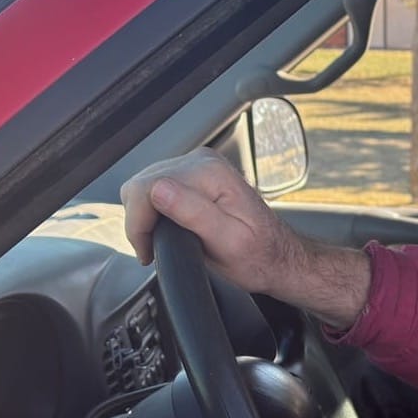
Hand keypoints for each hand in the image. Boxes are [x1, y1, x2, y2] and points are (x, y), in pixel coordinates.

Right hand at [120, 149, 370, 324]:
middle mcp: (202, 162)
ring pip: (143, 185)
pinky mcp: (193, 176)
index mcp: (210, 174)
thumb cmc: (259, 255)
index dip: (139, 223)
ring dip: (145, 216)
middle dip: (140, 221)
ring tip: (162, 241)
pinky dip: (153, 211)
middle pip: (140, 184)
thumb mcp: (228, 243)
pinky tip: (168, 229)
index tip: (148, 250)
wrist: (278, 255)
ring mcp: (197, 166)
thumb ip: (194, 214)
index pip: (146, 188)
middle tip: (153, 250)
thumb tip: (159, 191)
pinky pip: (155, 187)